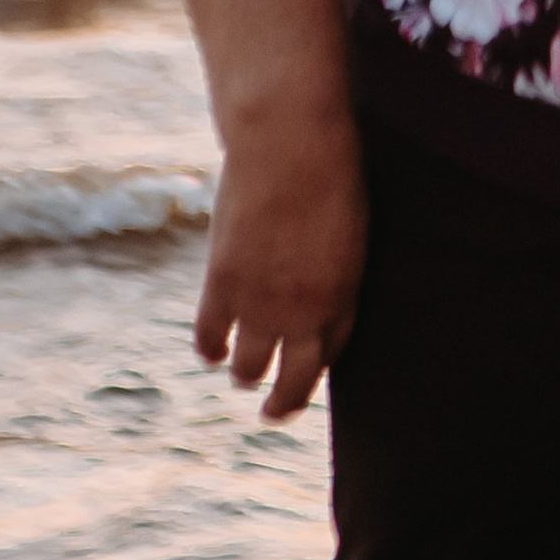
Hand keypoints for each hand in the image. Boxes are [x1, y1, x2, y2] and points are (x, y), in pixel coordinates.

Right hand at [195, 114, 369, 418]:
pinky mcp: (222, 284)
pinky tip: (211, 353)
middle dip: (284, 403)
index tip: (308, 369)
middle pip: (294, 380)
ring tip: (243, 377)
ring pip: (248, 367)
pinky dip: (210, 348)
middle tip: (273, 413)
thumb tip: (318, 280)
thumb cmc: (330, 172)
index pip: (331, 351)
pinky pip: (210, 336)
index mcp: (343, 296)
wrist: (291, 146)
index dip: (318, 363)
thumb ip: (335, 265)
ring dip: (245, 375)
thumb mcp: (350, 227)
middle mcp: (304, 311)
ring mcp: (260, 303)